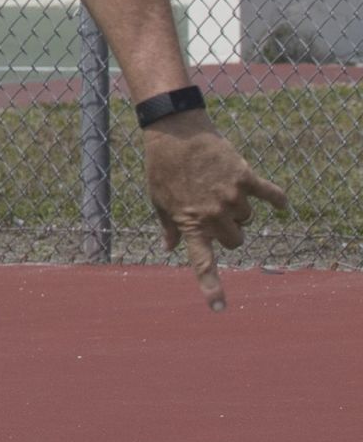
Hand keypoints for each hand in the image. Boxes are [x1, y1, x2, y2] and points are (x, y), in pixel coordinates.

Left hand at [142, 112, 288, 311]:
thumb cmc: (162, 168)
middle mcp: (214, 215)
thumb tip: (169, 247)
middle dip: (229, 232)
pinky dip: (277, 199)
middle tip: (215, 213)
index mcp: (191, 223)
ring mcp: (231, 196)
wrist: (175, 133)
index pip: (202, 263)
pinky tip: (282, 204)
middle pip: (235, 241)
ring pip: (247, 218)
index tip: (219, 308)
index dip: (211, 287)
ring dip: (239, 210)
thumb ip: (169, 226)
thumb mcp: (159, 200)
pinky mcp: (244, 176)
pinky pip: (269, 193)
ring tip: (220, 189)